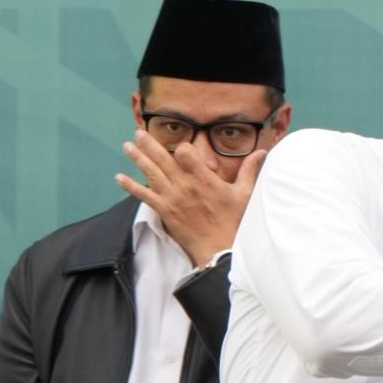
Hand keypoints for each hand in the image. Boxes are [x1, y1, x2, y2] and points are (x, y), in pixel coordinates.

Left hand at [118, 120, 260, 265]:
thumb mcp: (245, 194)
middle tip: (138, 133)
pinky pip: (144, 196)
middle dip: (149, 145)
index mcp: (204, 179)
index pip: (185, 153)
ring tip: (128, 146)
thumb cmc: (235, 221)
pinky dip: (130, 186)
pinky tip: (119, 177)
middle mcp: (184, 185)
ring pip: (151, 173)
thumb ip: (250, 170)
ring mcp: (172, 198)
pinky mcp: (165, 211)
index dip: (182, 148)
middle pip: (162, 159)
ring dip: (138, 158)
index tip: (182, 148)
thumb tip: (263, 152)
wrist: (220, 249)